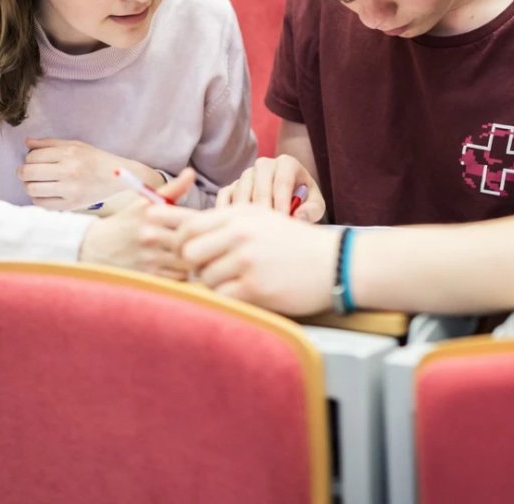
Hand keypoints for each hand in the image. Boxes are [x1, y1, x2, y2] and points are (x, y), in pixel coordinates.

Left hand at [21, 138, 164, 210]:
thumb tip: (26, 143)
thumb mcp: (76, 145)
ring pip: (32, 189)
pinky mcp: (72, 204)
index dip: (28, 159)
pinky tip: (45, 193)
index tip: (33, 162)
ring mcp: (70, 189)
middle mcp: (69, 170)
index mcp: (69, 153)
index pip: (32, 157)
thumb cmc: (95, 159)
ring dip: (29, 186)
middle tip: (28, 173)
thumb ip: (50, 143)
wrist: (118, 176)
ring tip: (36, 183)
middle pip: (28, 172)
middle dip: (23, 173)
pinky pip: (42, 204)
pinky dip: (38, 198)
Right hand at [78, 170, 198, 277]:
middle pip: (192, 242)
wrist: (95, 248)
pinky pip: (178, 278)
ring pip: (188, 262)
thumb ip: (172, 189)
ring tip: (195, 255)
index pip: (192, 221)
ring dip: (195, 260)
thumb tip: (191, 172)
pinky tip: (181, 268)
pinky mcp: (147, 277)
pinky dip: (183, 274)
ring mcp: (148, 258)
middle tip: (208, 242)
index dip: (205, 225)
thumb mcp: (145, 203)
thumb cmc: (127, 223)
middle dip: (203, 243)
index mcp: (152, 214)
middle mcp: (150, 235)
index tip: (207, 226)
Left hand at [167, 206, 340, 315]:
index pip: (188, 227)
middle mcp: (240, 234)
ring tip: (240, 281)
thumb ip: (224, 222)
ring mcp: (247, 261)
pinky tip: (249, 293)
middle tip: (212, 270)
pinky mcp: (255, 287)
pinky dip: (231, 299)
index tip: (189, 253)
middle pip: (189, 253)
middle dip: (194, 265)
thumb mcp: (260, 220)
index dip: (181, 242)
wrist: (334, 263)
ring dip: (217, 284)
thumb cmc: (294, 243)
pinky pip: (222, 297)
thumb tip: (178, 230)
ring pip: (205, 278)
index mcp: (239, 214)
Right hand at [214, 155, 325, 221]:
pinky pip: (225, 195)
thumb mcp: (315, 206)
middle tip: (267, 232)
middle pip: (260, 187)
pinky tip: (231, 228)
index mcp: (287, 163)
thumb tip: (298, 217)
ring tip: (252, 233)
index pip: (282, 182)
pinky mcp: (232, 185)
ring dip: (245, 214)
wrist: (290, 200)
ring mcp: (246, 174)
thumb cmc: (304, 203)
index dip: (282, 203)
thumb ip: (312, 210)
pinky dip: (225, 211)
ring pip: (241, 191)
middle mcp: (264, 165)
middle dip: (264, 211)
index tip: (282, 223)